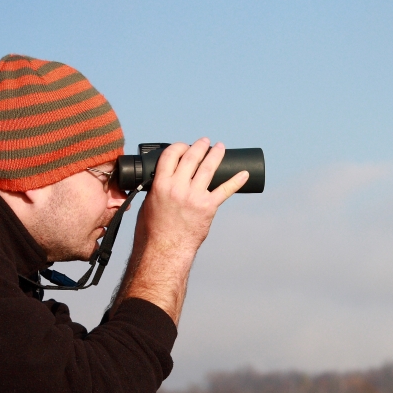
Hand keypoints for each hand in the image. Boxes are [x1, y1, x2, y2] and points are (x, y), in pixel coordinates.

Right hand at [115, 137, 247, 324]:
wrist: (164, 250)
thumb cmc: (152, 231)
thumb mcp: (148, 203)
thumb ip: (157, 188)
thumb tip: (164, 179)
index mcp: (161, 185)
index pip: (171, 155)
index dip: (179, 147)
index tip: (184, 146)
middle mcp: (178, 188)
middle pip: (192, 158)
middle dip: (200, 146)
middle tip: (205, 141)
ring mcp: (195, 197)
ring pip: (208, 169)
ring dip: (216, 155)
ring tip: (220, 147)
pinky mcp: (208, 208)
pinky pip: (224, 191)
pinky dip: (236, 181)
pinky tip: (244, 174)